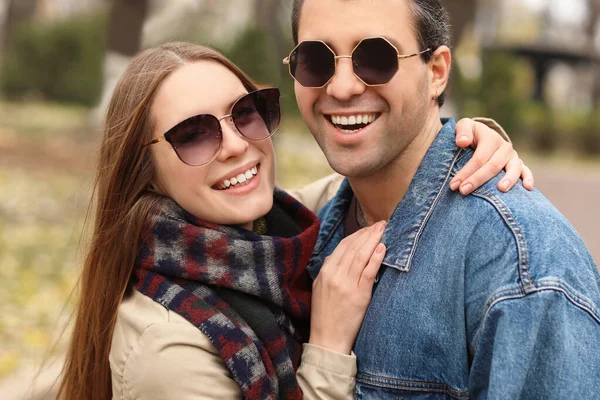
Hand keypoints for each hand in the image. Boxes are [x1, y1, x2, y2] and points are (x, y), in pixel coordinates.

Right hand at [309, 221, 386, 354]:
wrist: (327, 339)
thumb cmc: (325, 315)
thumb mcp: (320, 288)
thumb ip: (329, 270)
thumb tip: (339, 255)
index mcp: (325, 272)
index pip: (343, 246)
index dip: (357, 234)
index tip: (368, 227)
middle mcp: (334, 275)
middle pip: (353, 247)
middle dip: (368, 233)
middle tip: (381, 223)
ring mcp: (346, 285)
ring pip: (361, 256)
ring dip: (373, 240)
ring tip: (384, 230)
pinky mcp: (359, 295)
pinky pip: (368, 272)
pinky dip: (376, 258)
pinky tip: (383, 248)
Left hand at [450, 118, 534, 195]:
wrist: (483, 135)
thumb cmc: (470, 134)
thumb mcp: (464, 127)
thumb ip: (462, 131)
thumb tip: (462, 142)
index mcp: (490, 138)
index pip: (479, 158)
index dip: (466, 172)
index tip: (454, 185)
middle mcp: (504, 147)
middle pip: (493, 165)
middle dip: (478, 179)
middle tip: (463, 191)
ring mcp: (513, 156)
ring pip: (513, 168)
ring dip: (508, 179)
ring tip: (501, 189)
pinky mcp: (518, 164)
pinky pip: (526, 171)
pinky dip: (528, 178)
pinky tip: (528, 188)